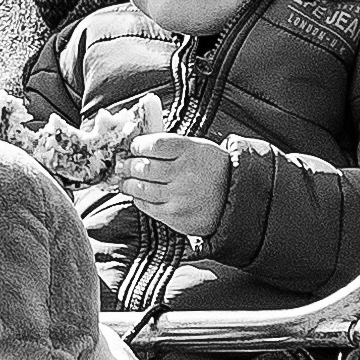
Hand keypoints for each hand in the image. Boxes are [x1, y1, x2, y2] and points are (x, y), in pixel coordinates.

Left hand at [104, 133, 232, 241]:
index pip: (153, 144)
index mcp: (190, 150)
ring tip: (126, 180)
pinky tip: (139, 194)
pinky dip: (138, 199)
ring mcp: (179, 196)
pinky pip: (146, 206)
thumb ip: (171, 145)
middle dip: (128, 165)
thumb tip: (136, 143)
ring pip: (141, 188)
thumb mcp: (198, 148)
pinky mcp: (175, 215)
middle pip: (143, 167)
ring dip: (128, 183)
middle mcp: (185, 173)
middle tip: (124, 165)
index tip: (134, 147)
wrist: (235, 199)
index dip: (137, 145)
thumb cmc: (211, 169)